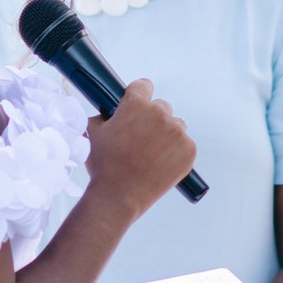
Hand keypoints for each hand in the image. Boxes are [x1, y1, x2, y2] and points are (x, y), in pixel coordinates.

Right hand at [83, 80, 196, 225]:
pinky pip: (184, 144)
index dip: (137, 96)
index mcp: (136, 104)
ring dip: (166, 134)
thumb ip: (102, 116)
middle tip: (140, 139)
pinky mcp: (189, 150)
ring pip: (175, 125)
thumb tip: (107, 113)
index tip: (136, 108)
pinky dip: (176, 152)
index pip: (144, 86)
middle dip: (152, 119)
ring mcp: (177, 132)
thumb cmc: (104, 165)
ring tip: (151, 154)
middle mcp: (160, 113)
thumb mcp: (93, 133)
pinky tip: (161, 163)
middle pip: (161, 107)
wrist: (119, 196)